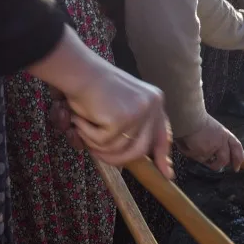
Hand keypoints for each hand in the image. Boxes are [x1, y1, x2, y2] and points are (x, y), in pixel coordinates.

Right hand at [28, 29, 172, 172]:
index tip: (166, 173)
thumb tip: (135, 156)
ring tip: (83, 125)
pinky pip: (103, 143)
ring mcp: (139, 113)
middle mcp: (152, 106)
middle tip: (95, 152)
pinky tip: (81, 117)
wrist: (77, 70)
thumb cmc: (90, 88)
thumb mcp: (118, 106)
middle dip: (117, 159)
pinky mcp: (122, 119)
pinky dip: (87, 134)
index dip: (162, 154)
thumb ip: (130, 127)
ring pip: (119, 149)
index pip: (162, 133)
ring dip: (96, 144)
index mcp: (154, 100)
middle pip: (140, 149)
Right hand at [177, 115, 243, 170]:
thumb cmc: (198, 120)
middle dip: (217, 165)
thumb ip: (217, 139)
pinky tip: (186, 144)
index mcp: (225, 134)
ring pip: (207, 161)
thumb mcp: (213, 128)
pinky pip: (196, 158)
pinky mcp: (203, 153)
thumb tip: (215, 153)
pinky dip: (190, 153)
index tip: (236, 167)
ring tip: (192, 147)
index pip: (236, 147)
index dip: (238, 158)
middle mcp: (221, 142)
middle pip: (224, 160)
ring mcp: (213, 148)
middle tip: (211, 165)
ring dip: (200, 157)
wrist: (190, 118)